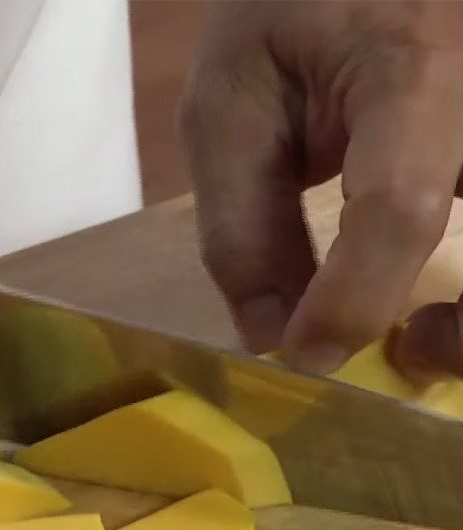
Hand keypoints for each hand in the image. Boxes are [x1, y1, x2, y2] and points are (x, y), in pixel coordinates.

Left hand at [180, 0, 462, 377]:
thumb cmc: (285, 18)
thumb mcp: (230, 109)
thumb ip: (242, 228)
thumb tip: (271, 337)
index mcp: (413, 63)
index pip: (399, 206)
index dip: (353, 300)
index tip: (304, 354)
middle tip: (405, 351)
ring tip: (427, 335)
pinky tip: (445, 298)